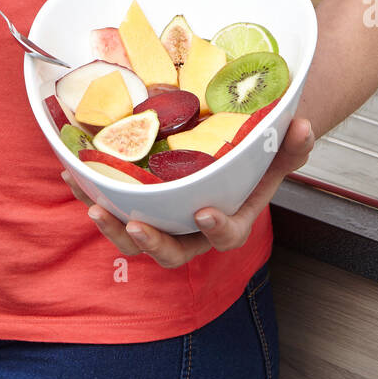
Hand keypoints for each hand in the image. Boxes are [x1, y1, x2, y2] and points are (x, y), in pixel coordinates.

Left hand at [61, 115, 315, 266]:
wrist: (227, 151)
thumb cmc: (252, 156)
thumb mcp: (277, 150)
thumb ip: (291, 145)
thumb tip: (304, 127)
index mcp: (228, 219)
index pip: (226, 236)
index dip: (217, 229)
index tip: (205, 214)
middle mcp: (192, 229)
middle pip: (172, 251)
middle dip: (151, 242)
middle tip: (133, 224)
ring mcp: (162, 219)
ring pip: (135, 238)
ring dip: (112, 226)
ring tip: (94, 207)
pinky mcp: (136, 204)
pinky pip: (112, 205)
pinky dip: (90, 193)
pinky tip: (73, 173)